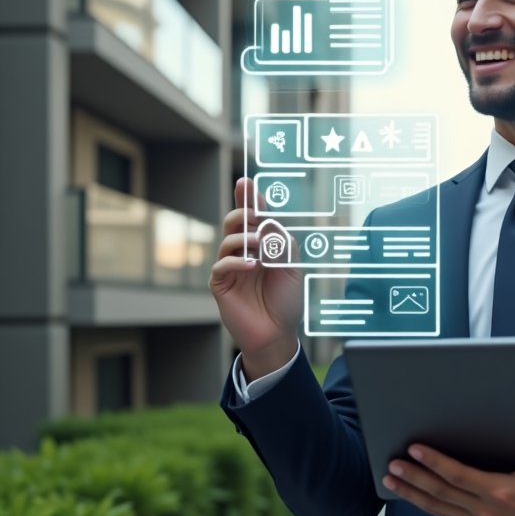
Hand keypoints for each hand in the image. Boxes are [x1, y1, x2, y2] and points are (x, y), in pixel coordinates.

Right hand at [209, 177, 302, 378]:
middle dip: (241, 211)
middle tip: (251, 212)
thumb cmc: (286, 301)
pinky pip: (222, 265)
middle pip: (235, 223)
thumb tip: (268, 226)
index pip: (254, 218)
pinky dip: (236, 261)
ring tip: (259, 245)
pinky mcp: (221, 285)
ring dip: (244, 238)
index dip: (249, 199)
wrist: (278, 333)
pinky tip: (251, 264)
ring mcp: (231, 268)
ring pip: (228, 241)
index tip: (246, 182)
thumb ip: (283, 245)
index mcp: (262, 246)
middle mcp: (244, 253)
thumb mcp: (293, 268)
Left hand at [383, 414, 514, 515]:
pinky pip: (444, 515)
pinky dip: (424, 504)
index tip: (415, 448)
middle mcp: (485, 509)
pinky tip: (411, 495)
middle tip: (392, 463)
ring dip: (412, 493)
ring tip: (390, 479)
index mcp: (501, 491)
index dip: (435, 462)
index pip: (459, 475)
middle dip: (414, 477)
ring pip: (437, 507)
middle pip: (441, 491)